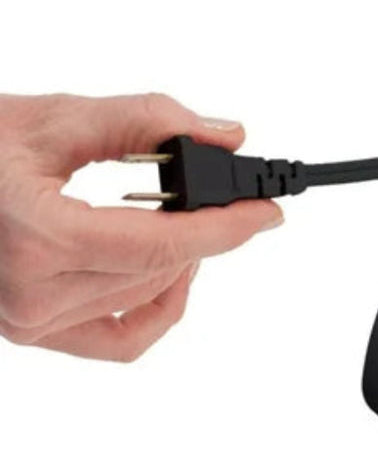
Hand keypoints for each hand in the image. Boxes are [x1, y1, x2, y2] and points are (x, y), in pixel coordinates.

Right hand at [0, 93, 281, 360]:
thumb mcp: (55, 118)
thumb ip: (145, 121)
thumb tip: (223, 135)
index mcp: (36, 235)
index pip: (162, 244)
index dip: (226, 227)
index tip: (267, 211)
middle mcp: (30, 292)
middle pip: (161, 268)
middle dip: (204, 229)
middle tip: (218, 192)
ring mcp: (28, 320)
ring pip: (146, 297)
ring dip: (179, 259)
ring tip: (180, 215)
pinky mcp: (31, 331)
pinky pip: (120, 340)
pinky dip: (158, 308)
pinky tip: (173, 274)